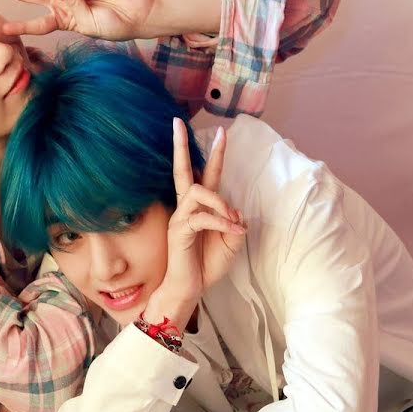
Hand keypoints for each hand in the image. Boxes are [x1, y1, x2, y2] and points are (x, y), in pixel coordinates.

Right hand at [146, 119, 245, 323]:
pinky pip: (202, 217)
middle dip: (181, 145)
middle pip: (183, 170)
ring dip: (220, 202)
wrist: (189, 289)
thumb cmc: (206, 266)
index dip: (214, 154)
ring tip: (233, 221)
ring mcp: (180, 218)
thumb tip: (235, 209)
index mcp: (200, 208)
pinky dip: (222, 223)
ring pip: (197, 191)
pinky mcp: (179, 231)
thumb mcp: (231, 243)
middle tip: (177, 122)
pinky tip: (233, 232)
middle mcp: (187, 208)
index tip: (222, 131)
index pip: (206, 174)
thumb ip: (234, 222)